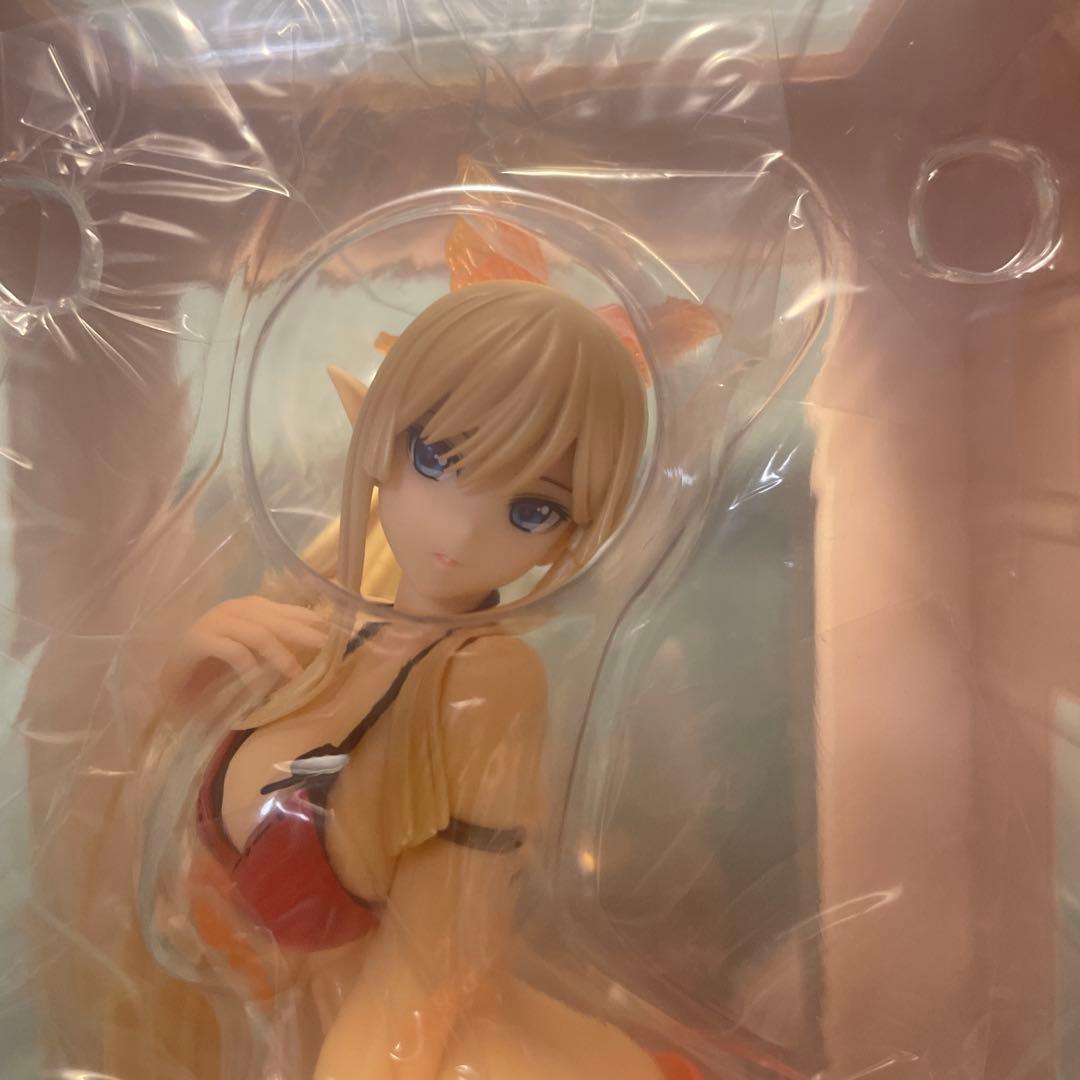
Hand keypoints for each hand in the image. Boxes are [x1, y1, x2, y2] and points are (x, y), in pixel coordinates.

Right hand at [160, 596, 327, 704]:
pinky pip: (232, 652)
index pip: (286, 609)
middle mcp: (233, 609)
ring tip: (295, 675)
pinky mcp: (197, 641)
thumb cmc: (215, 666)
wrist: (171, 678)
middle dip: (303, 633)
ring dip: (279, 656)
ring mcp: (214, 623)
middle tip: (325, 648)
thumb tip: (318, 645)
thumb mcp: (252, 652)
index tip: (335, 632)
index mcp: (249, 607)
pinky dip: (249, 669)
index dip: (310, 619)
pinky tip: (260, 685)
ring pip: (257, 635)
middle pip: (276, 620)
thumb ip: (276, 643)